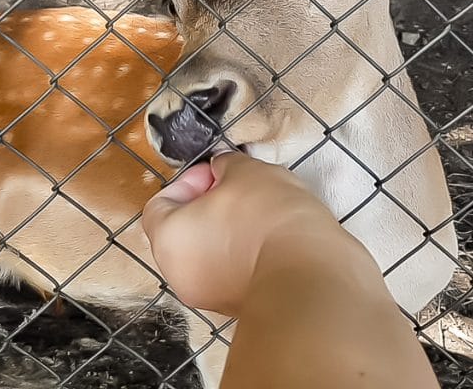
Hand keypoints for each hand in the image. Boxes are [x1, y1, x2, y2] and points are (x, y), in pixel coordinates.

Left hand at [142, 152, 363, 315]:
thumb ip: (226, 165)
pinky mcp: (240, 307)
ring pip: (210, 253)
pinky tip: (275, 237)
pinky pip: (233, 272)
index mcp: (169, 238)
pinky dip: (247, 254)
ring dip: (231, 230)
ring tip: (264, 212)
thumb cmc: (269, 222)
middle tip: (240, 189)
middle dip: (210, 205)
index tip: (216, 173)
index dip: (189, 181)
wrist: (312, 278)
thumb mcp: (246, 171)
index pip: (160, 204)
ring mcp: (209, 296)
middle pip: (184, 230)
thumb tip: (223, 169)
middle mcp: (180, 274)